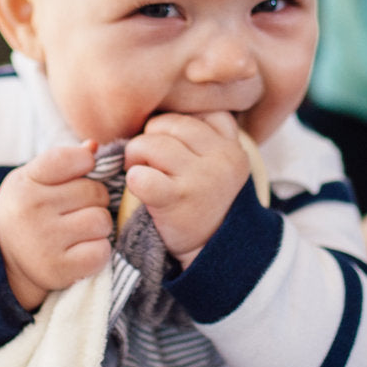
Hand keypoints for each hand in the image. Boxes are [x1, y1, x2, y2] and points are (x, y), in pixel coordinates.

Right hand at [0, 139, 111, 309]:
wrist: (4, 259)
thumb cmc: (28, 211)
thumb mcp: (35, 180)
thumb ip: (64, 161)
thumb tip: (93, 146)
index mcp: (25, 183)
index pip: (71, 158)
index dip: (85, 163)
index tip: (79, 175)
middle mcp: (31, 210)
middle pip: (96, 192)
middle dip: (95, 200)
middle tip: (76, 211)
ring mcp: (44, 241)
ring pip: (102, 221)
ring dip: (99, 227)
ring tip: (79, 231)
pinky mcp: (58, 269)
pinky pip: (101, 251)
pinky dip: (98, 252)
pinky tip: (80, 251)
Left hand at [124, 111, 249, 266]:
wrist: (212, 252)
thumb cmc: (206, 203)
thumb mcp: (221, 166)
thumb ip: (205, 137)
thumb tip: (162, 113)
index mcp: (232, 147)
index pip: (195, 114)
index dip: (173, 126)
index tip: (171, 145)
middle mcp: (222, 158)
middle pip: (168, 124)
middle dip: (150, 139)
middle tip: (149, 161)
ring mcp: (200, 178)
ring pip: (150, 144)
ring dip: (136, 157)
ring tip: (142, 173)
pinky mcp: (176, 199)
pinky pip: (140, 175)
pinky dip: (134, 180)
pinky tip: (142, 190)